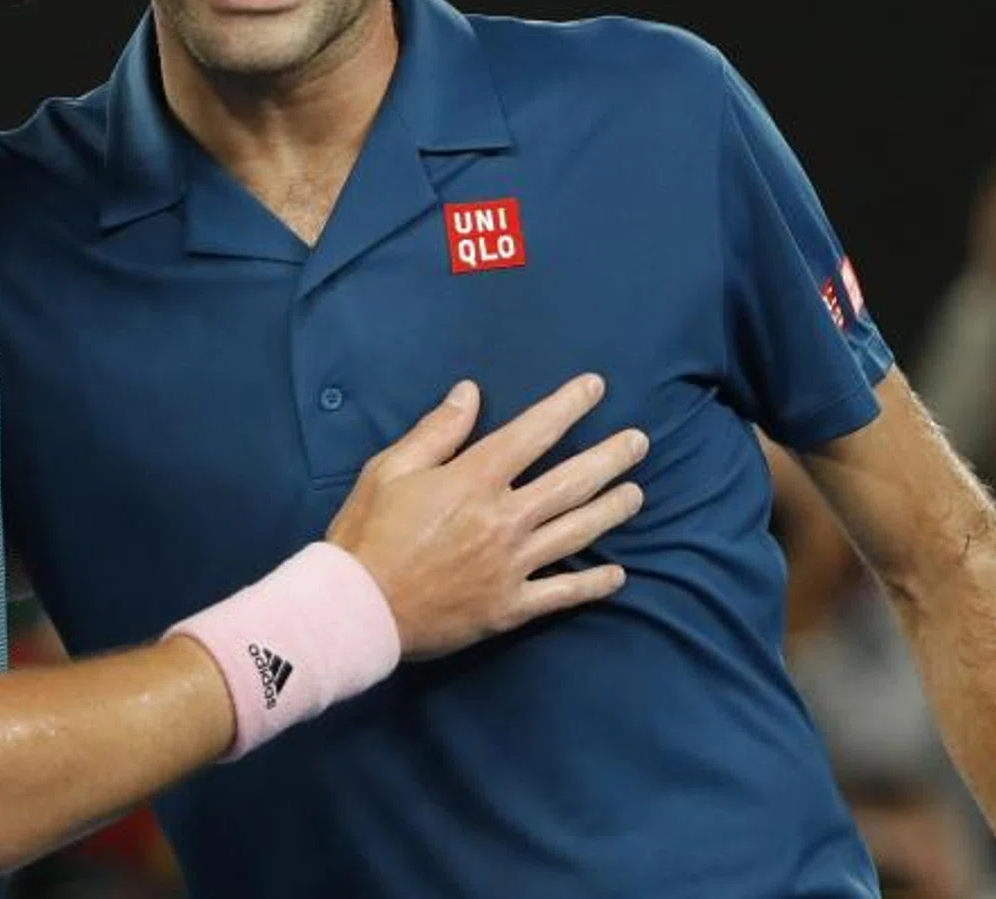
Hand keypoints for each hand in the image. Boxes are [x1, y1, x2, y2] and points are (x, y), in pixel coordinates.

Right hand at [326, 374, 644, 658]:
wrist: (356, 608)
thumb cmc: (367, 533)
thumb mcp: (389, 468)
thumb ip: (437, 431)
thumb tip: (470, 391)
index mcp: (473, 480)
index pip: (532, 433)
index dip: (568, 406)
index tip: (595, 387)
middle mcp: (503, 519)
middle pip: (571, 482)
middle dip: (610, 458)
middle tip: (639, 442)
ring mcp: (512, 566)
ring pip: (576, 532)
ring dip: (612, 510)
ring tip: (637, 494)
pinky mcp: (510, 607)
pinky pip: (562, 593)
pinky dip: (593, 584)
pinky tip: (618, 574)